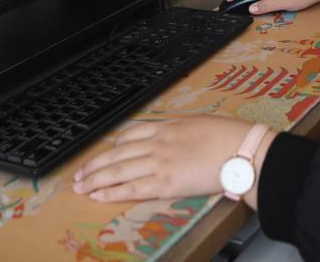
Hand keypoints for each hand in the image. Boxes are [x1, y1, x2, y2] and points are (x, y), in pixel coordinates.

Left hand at [73, 116, 275, 208]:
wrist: (240, 150)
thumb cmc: (228, 137)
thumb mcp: (200, 124)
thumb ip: (182, 132)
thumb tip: (177, 138)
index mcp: (167, 127)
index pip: (130, 135)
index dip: (112, 146)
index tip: (104, 153)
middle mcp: (158, 143)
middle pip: (117, 153)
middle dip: (95, 164)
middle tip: (80, 174)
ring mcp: (160, 163)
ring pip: (119, 170)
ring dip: (96, 179)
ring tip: (81, 187)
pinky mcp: (165, 183)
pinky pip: (132, 188)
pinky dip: (113, 192)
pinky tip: (100, 196)